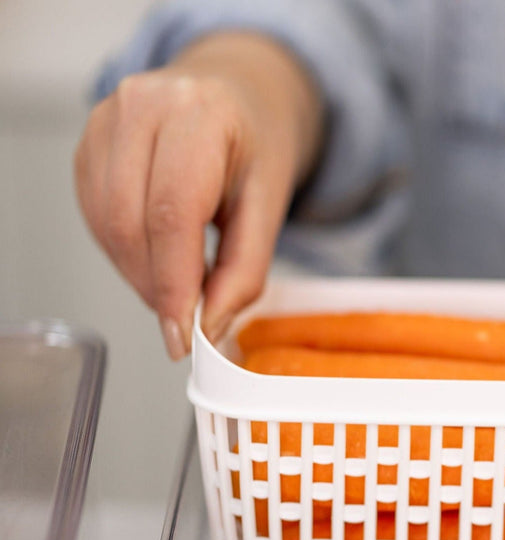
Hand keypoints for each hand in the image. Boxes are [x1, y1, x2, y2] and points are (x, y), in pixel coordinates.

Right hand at [74, 32, 323, 358]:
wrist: (238, 93)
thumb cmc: (257, 145)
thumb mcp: (271, 207)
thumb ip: (244, 272)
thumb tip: (207, 327)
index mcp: (198, 115)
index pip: (170, 214)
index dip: (173, 284)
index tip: (183, 336)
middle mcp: (141, 107)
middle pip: (130, 224)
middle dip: (157, 288)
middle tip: (186, 322)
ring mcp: (105, 121)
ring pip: (107, 226)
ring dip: (141, 275)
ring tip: (180, 287)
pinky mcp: (88, 143)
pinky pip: (96, 217)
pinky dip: (126, 254)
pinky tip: (159, 257)